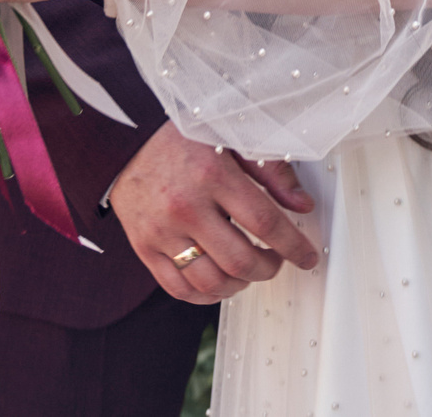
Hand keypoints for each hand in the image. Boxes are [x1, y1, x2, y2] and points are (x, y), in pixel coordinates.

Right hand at [111, 122, 319, 303]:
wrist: (125, 139)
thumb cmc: (181, 135)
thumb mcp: (230, 140)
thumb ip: (270, 172)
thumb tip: (302, 205)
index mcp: (212, 174)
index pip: (264, 222)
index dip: (292, 245)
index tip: (306, 256)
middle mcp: (185, 206)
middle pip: (239, 260)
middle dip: (268, 268)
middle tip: (275, 260)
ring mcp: (162, 230)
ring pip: (210, 281)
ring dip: (239, 285)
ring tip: (247, 271)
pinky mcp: (144, 246)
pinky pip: (178, 288)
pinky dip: (205, 295)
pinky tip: (219, 283)